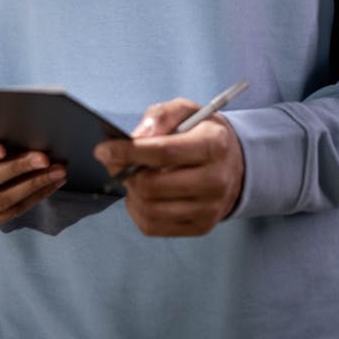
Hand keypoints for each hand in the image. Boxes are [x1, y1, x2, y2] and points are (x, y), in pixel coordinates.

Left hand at [94, 98, 243, 236]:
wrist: (235, 164)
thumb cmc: (203, 134)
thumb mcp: (186, 111)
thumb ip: (161, 116)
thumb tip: (137, 137)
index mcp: (213, 146)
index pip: (163, 152)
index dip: (128, 152)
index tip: (104, 149)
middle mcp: (215, 180)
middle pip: (153, 185)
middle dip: (125, 173)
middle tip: (115, 162)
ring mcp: (209, 209)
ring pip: (150, 209)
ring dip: (130, 192)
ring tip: (129, 176)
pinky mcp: (200, 227)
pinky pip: (153, 227)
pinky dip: (137, 210)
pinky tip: (140, 194)